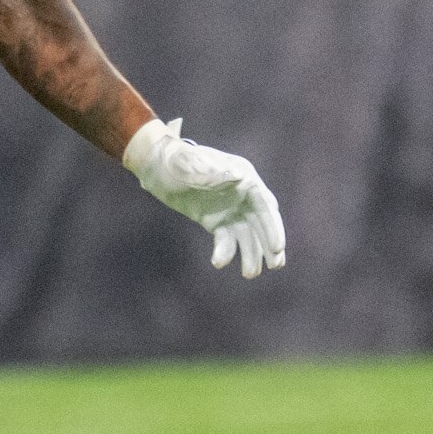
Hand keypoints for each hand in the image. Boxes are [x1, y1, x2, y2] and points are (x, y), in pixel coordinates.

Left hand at [123, 117, 285, 278]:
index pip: (265, 205)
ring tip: (250, 274)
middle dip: (269, 243)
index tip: (277, 246)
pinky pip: (225, 239)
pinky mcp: (215, 222)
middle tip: (276, 264)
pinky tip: (219, 262)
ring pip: (247, 235)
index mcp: (244, 176)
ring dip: (251, 254)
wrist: (155, 166)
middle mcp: (242, 195)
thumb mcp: (191, 163)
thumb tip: (239, 177)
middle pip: (262, 222)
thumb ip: (213, 173)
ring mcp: (230, 209)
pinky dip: (225, 251)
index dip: (272, 226)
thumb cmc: (175, 159)